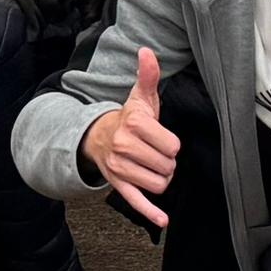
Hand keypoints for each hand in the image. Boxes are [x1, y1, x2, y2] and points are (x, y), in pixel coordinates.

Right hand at [82, 47, 182, 225]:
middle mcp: (124, 145)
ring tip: (149, 165)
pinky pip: (137, 200)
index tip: (160, 139)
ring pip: (159, 183)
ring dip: (160, 177)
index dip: (171, 144)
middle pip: (168, 166)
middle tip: (154, 152)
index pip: (173, 145)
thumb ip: (148, 75)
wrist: (97, 137)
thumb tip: (147, 51)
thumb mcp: (139, 97)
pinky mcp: (118, 185)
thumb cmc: (127, 118)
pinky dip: (151, 211)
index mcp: (134, 123)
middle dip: (166, 161)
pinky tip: (163, 219)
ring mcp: (120, 167)